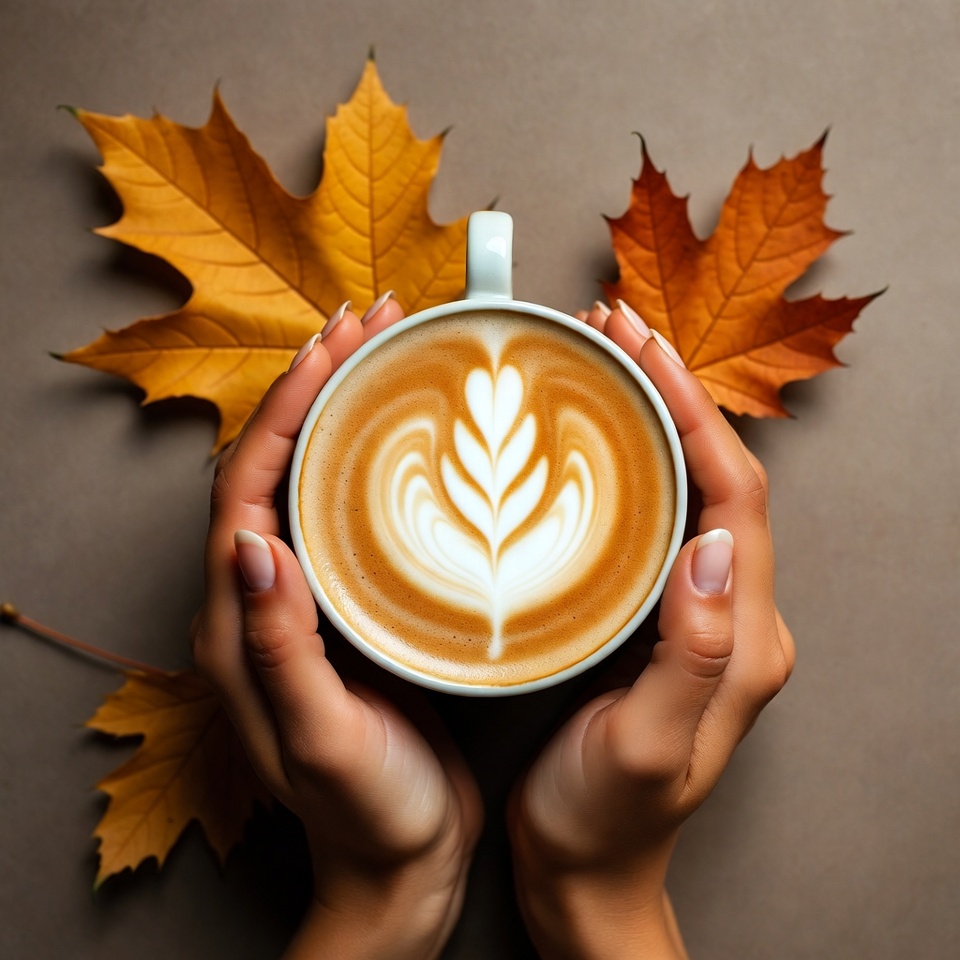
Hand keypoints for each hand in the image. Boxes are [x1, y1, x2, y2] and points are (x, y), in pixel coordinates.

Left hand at [191, 297, 482, 959]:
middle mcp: (268, 597)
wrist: (401, 864)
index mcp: (240, 619)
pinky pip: (360, 512)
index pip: (249, 483)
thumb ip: (279, 644)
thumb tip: (251, 539)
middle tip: (373, 319)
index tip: (338, 342)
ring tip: (394, 352)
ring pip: (321, 478)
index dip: (287, 404)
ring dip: (350, 408)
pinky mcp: (360, 607)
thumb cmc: (368, 812)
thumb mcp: (321, 737)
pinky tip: (421, 438)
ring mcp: (315, 598)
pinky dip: (384, 459)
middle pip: (281, 462)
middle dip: (319, 381)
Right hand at [508, 301, 795, 958]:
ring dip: (648, 416)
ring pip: (683, 488)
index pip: (735, 495)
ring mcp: (692, 613)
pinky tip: (583, 442)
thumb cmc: (606, 822)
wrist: (586, 873)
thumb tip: (715, 545)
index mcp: (743, 636)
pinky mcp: (652, 618)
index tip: (643, 347)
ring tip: (599, 360)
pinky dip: (624, 464)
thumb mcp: (644, 749)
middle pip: (715, 474)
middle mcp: (731, 614)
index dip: (693, 411)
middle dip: (671, 390)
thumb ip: (692, 654)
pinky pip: (650, 519)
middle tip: (615, 327)